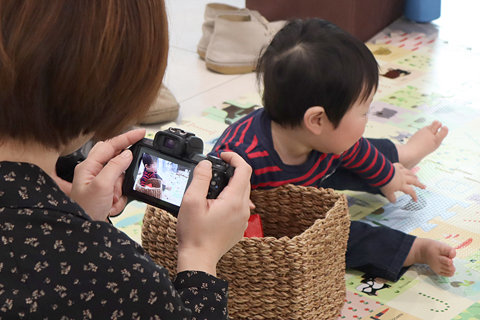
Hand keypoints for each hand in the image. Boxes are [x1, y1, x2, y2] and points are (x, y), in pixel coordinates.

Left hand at [70, 129, 145, 220]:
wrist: (84, 232)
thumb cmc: (86, 209)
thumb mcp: (102, 186)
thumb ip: (115, 167)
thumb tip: (127, 153)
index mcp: (89, 166)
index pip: (111, 145)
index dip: (127, 138)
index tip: (141, 133)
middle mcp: (94, 172)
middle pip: (116, 159)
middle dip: (125, 169)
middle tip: (132, 172)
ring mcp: (101, 183)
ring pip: (121, 177)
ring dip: (121, 190)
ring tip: (112, 200)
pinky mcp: (106, 193)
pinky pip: (121, 190)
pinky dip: (119, 199)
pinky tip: (111, 207)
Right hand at [176, 152, 252, 275]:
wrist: (198, 259)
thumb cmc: (194, 233)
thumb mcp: (191, 201)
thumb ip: (201, 178)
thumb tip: (207, 163)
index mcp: (234, 200)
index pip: (244, 169)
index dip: (234, 157)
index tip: (222, 155)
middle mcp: (243, 209)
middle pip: (244, 180)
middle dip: (230, 170)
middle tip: (212, 171)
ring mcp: (243, 219)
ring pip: (242, 193)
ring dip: (230, 185)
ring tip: (211, 187)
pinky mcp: (239, 226)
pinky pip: (239, 205)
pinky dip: (230, 198)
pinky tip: (214, 203)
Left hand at [380, 163, 425, 202]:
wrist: (381, 173)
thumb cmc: (385, 184)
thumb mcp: (387, 193)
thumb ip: (391, 197)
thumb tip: (394, 202)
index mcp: (402, 185)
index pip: (410, 191)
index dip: (414, 196)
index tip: (416, 200)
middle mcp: (403, 178)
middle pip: (413, 181)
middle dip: (419, 184)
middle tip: (424, 187)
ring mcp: (400, 171)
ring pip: (409, 173)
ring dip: (413, 175)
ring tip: (416, 177)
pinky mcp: (395, 166)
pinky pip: (401, 166)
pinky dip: (404, 168)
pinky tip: (404, 168)